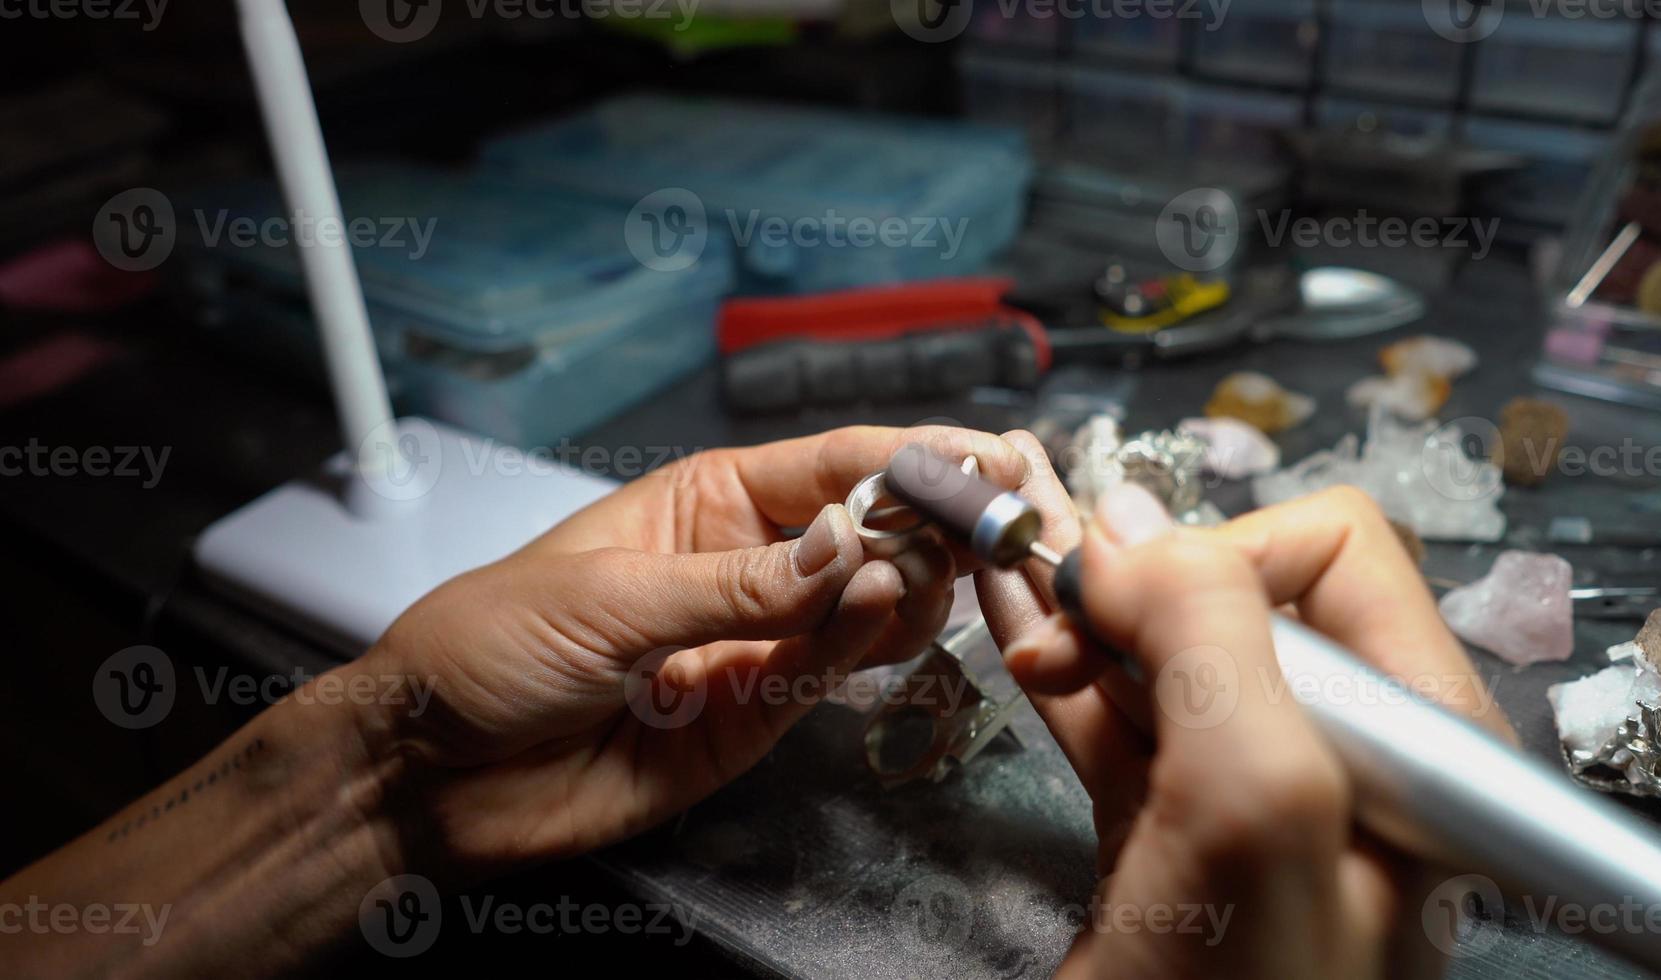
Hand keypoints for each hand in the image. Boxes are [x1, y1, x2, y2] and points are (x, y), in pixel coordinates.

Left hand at [354, 425, 1030, 878]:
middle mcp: (746, 569)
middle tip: (970, 527)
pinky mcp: (755, 721)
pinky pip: (827, 678)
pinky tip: (883, 615)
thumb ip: (737, 585)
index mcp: (706, 504)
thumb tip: (852, 547)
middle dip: (922, 524)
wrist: (429, 772)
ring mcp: (756, 645)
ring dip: (906, 587)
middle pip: (867, 536)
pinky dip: (863, 648)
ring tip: (921, 574)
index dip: (908, 456)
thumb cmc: (490, 646)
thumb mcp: (607, 597)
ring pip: (867, 608)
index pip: (829, 466)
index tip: (982, 455)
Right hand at [975, 454, 1512, 978]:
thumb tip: (1129, 533)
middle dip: (1139, 583)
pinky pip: (1122, 723)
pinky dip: (1068, 669)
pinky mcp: (1179, 845)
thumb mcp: (1254, 807)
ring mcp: (1258, 807)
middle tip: (1059, 606)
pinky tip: (1021, 628)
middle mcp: (1349, 765)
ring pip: (1171, 657)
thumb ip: (1215, 642)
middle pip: (1241, 599)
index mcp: (1416, 746)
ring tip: (1018, 584)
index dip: (1215, 555)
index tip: (1120, 598)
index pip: (1328, 559)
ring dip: (1091, 609)